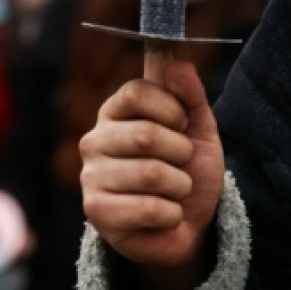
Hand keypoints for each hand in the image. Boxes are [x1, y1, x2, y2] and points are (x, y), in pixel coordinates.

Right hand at [80, 58, 224, 270]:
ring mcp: (90, 176)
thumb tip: (180, 65)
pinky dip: (172, 213)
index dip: (172, 109)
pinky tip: (166, 215)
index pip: (137, 90)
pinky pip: (149, 208)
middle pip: (146, 134)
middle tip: (181, 164)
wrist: (189, 224)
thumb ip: (191, 95)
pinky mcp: (95, 211)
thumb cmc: (187, 169)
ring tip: (174, 190)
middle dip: (181, 152)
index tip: (182, 125)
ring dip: (180, 186)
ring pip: (152, 174)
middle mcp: (94, 140)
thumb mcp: (199, 128)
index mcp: (115, 111)